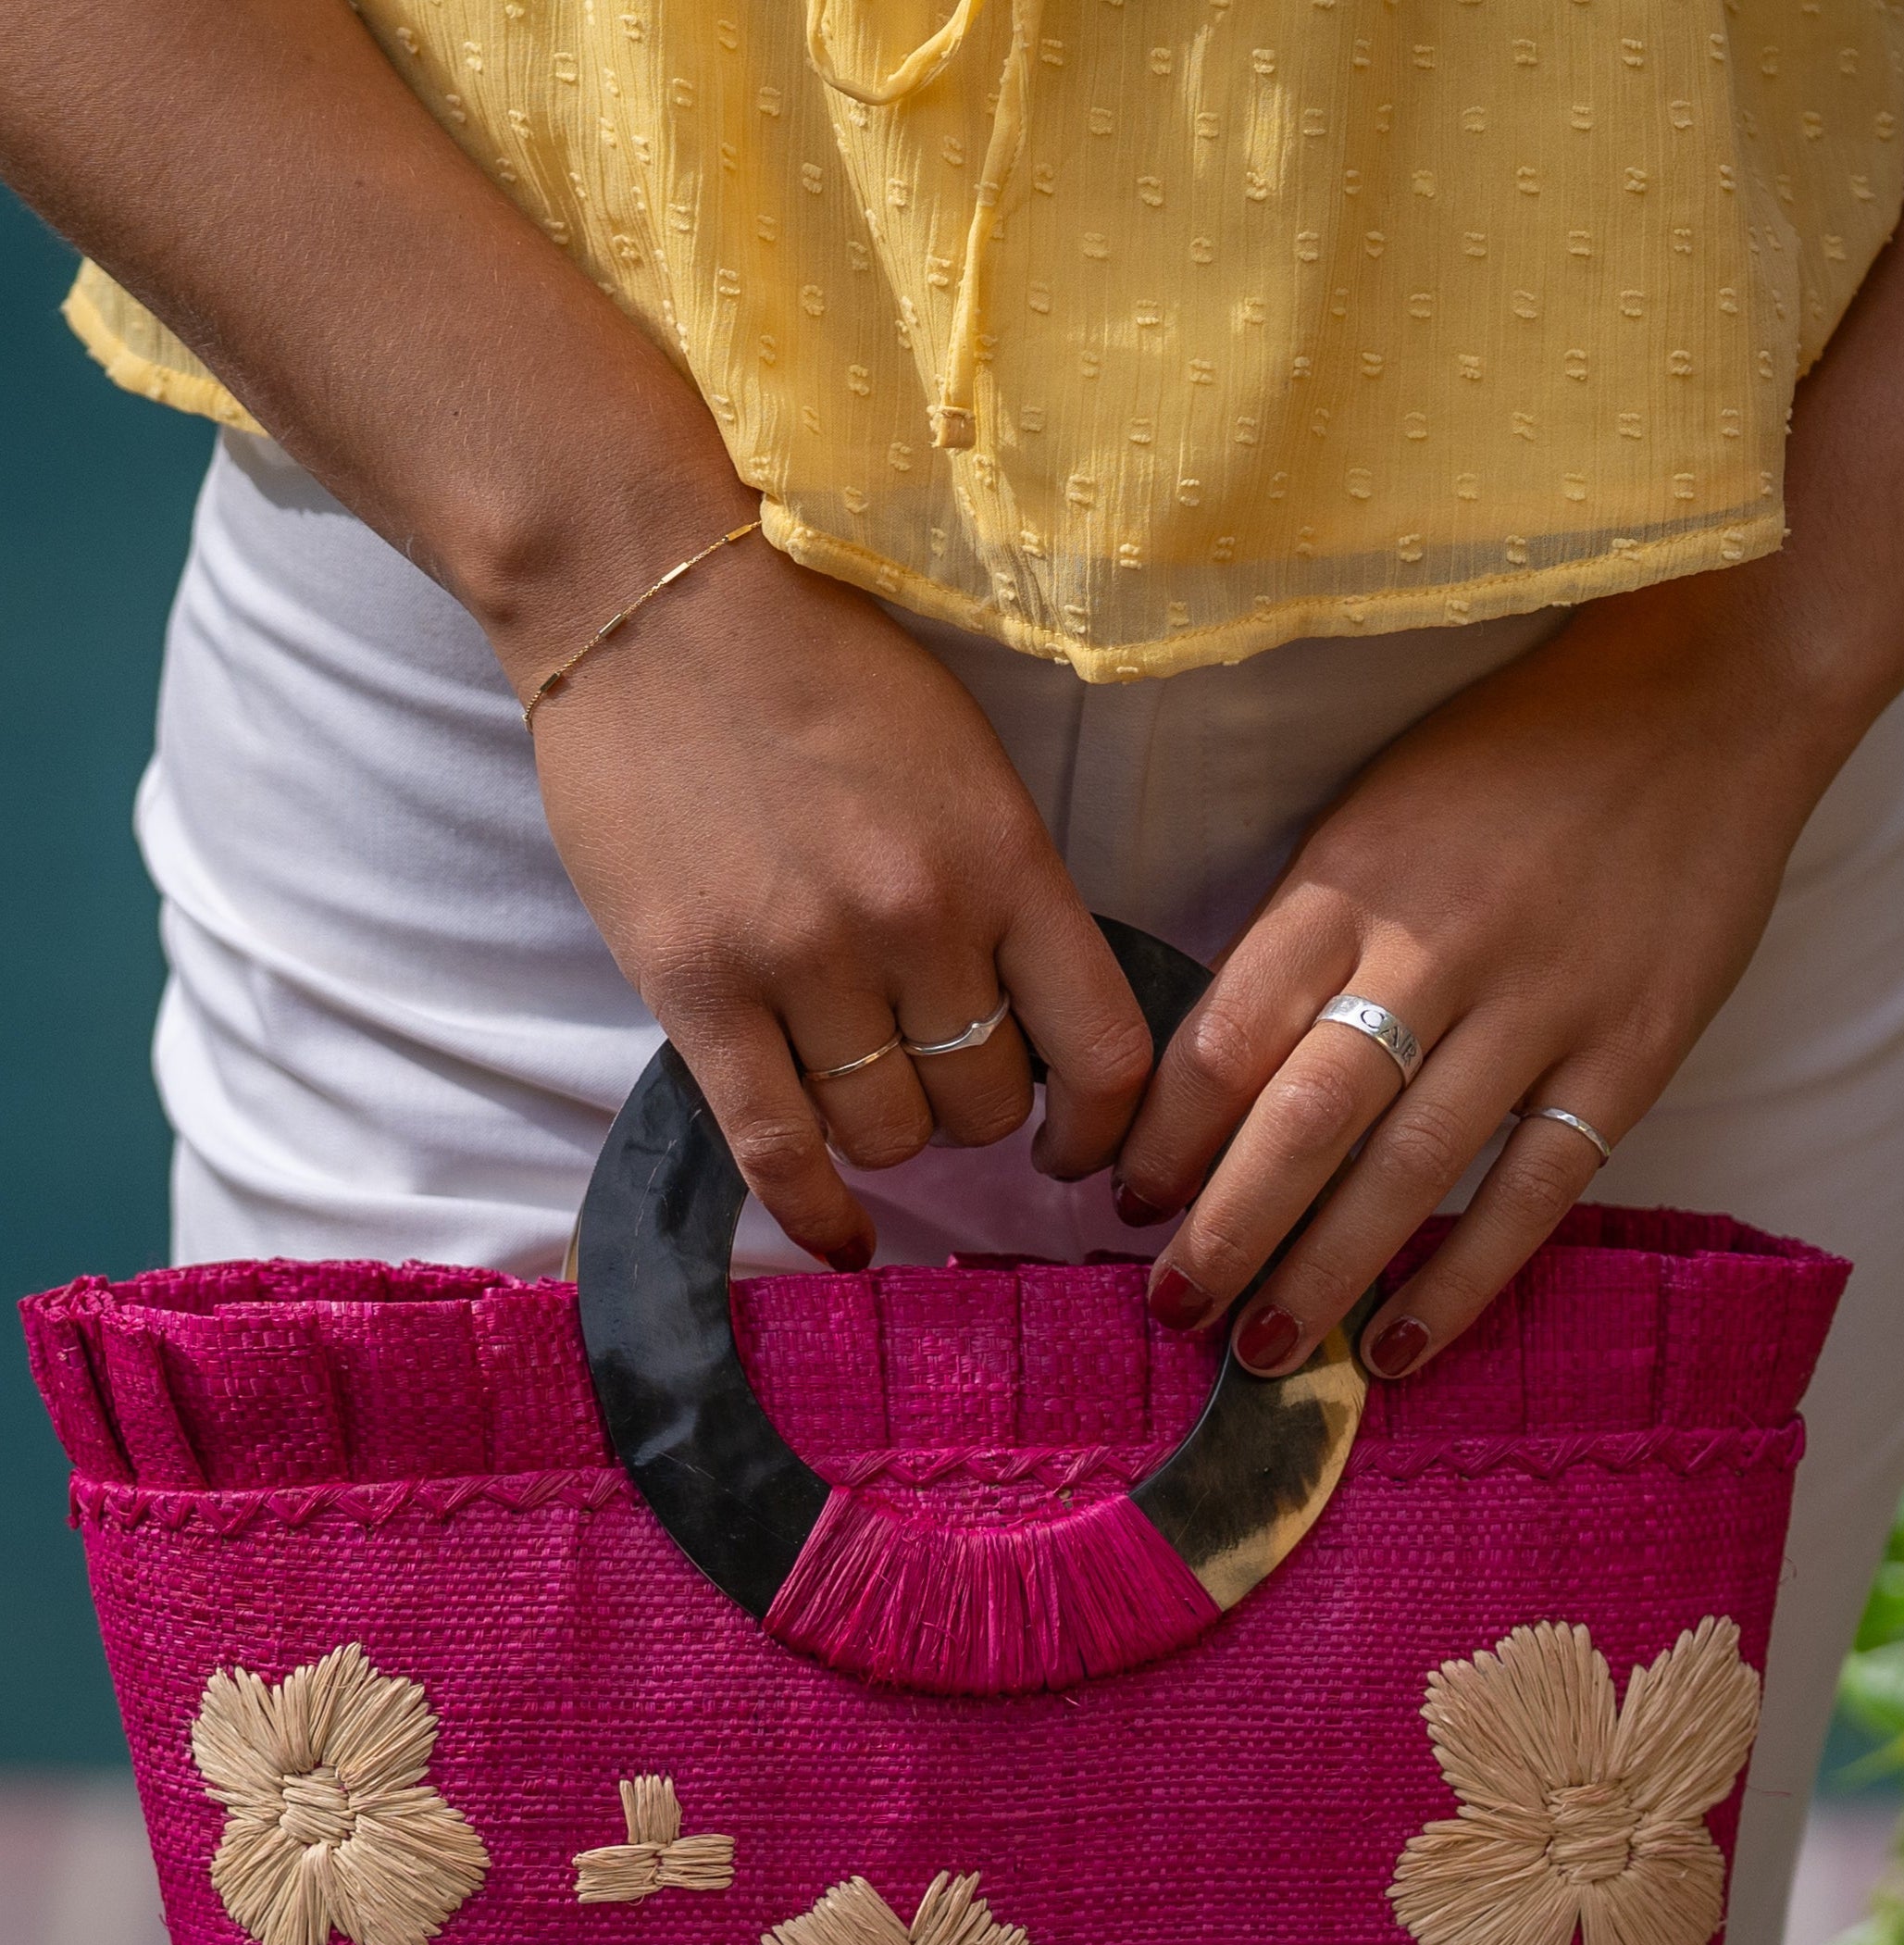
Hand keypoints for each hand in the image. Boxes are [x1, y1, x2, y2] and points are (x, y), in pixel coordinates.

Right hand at [527, 533, 1151, 1266]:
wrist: (648, 594)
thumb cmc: (815, 668)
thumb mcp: (961, 762)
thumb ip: (1005, 889)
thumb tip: (1034, 1027)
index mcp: (1005, 858)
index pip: (1105, 1053)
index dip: (1103, 1128)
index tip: (1078, 1144)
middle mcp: (918, 920)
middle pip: (985, 1105)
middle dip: (971, 1108)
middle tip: (930, 1068)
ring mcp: (805, 962)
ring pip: (889, 1136)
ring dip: (885, 1131)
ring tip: (857, 1081)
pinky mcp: (700, 990)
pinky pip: (780, 1151)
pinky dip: (815, 1212)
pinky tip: (839, 1240)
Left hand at [1111, 584, 1839, 1376]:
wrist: (1710, 689)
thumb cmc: (1514, 760)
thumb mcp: (1374, 814)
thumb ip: (1302, 939)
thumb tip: (1212, 1086)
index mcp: (1348, 880)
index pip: (1224, 1036)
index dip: (1163, 1138)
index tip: (1124, 1199)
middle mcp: (1435, 943)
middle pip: (1304, 1118)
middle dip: (1225, 1232)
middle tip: (1174, 1309)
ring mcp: (1542, 1002)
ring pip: (1411, 1168)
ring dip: (1325, 1276)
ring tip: (1264, 1355)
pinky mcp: (1633, 1049)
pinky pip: (1534, 1187)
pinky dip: (1464, 1277)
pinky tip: (1402, 1344)